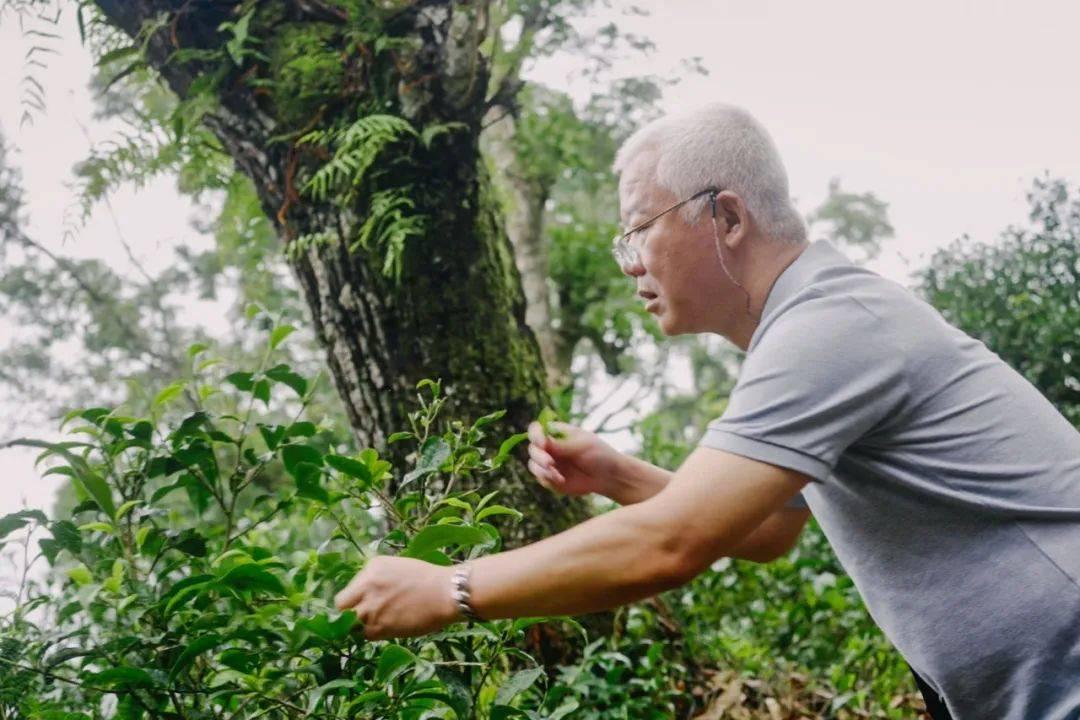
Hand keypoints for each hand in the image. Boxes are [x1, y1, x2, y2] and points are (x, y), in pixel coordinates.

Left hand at [334, 556, 458, 639]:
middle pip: (341, 605)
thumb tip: (365, 594)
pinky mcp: (379, 626)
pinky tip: (388, 628)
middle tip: (360, 618)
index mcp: (372, 567)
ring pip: (350, 623)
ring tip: (378, 624)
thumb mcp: (398, 567)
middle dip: (347, 613)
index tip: (363, 604)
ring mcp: (371, 606)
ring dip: (360, 625)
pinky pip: (366, 635)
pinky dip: (374, 634)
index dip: (354, 598)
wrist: (446, 593)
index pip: (350, 586)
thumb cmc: (428, 580)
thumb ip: (377, 579)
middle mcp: (366, 585)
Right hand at [526, 421, 622, 497]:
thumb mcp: (582, 446)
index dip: (535, 435)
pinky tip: (561, 480)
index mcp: (556, 433)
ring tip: (557, 475)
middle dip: (538, 456)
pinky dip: (548, 479)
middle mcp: (549, 447)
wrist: (609, 476)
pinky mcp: (551, 479)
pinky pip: (541, 478)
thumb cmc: (598, 454)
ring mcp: (549, 463)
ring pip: (533, 465)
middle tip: (550, 463)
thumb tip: (543, 442)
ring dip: (541, 470)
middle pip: (532, 448)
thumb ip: (561, 445)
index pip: (536, 430)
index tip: (542, 443)